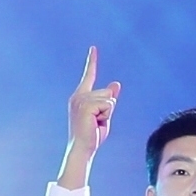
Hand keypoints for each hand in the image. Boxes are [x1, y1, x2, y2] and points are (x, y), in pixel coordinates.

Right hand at [65, 46, 122, 176]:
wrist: (82, 147)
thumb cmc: (92, 134)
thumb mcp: (104, 114)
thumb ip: (109, 99)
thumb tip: (116, 84)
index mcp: (81, 96)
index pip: (89, 75)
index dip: (92, 61)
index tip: (94, 48)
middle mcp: (78, 95)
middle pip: (107, 92)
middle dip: (108, 108)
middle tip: (96, 122)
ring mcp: (81, 100)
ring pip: (109, 99)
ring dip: (107, 114)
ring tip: (95, 123)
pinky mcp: (85, 105)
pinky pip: (108, 105)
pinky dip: (106, 116)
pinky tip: (95, 123)